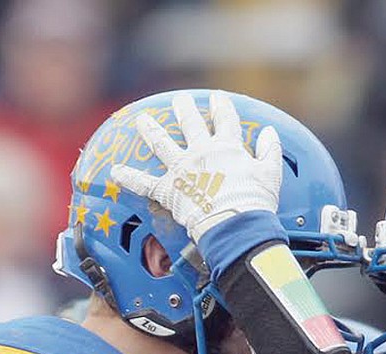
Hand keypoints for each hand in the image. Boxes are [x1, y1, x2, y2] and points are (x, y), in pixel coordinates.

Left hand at [111, 91, 281, 245]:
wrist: (234, 223)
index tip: (217, 98)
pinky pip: (144, 183)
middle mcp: (201, 152)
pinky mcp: (168, 189)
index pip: (225, 121)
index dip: (221, 108)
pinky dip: (129, 178)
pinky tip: (114, 171)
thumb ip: (269, 151)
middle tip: (179, 100)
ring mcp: (182, 169)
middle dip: (184, 110)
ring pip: (162, 144)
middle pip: (191, 125)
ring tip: (142, 120)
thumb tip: (270, 133)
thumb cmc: (255, 202)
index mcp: (227, 148)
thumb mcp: (270, 174)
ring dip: (151, 131)